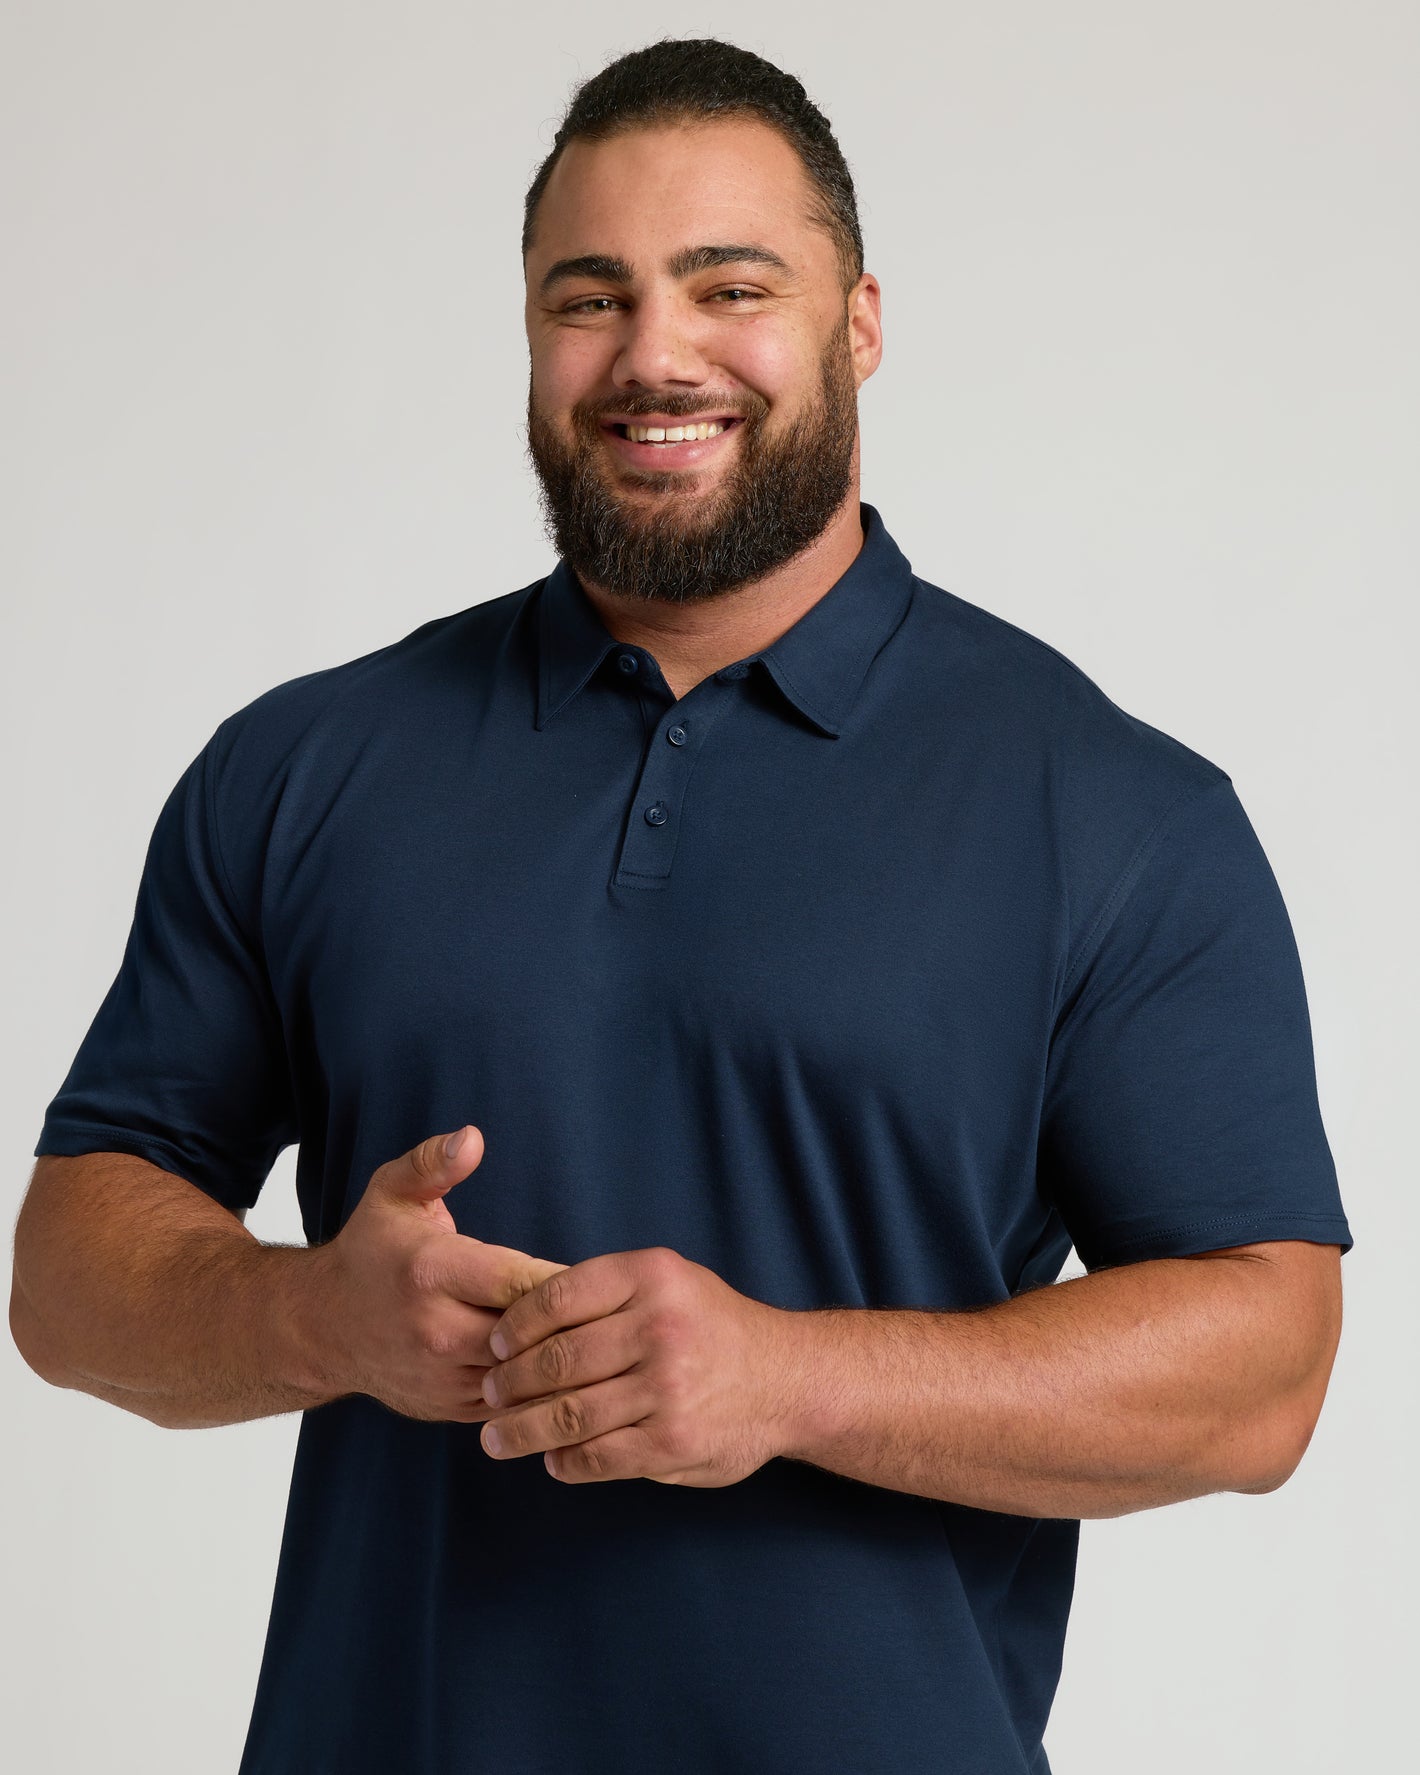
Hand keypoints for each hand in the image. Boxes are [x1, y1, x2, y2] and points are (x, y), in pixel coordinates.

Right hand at [311, 1125, 567, 1423]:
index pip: (520, 1281)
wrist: (323, 1328)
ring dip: (561, 1359)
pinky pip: (514, 1404)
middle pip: (531, 1335)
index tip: (595, 1272)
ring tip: (594, 1337)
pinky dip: (542, 1387)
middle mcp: (436, 1330)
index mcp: (431, 1272)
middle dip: (572, 1323)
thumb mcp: (392, 1192)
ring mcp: (443, 1377)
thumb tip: (473, 1137)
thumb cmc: (371, 1250)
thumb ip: (433, 1162)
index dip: (563, 1279)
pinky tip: (561, 1364)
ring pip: (527, 1377)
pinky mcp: (450, 1408)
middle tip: (608, 1308)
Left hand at [477, 1246, 795, 1486]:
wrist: (786, 1378)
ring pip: (567, 1414)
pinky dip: (565, 1461)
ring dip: (520, 1430)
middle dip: (508, 1382)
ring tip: (497, 1437)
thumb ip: (608, 1295)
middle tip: (489, 1393)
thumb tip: (522, 1321)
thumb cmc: (712, 1326)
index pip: (557, 1297)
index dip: (514, 1325)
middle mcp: (659, 1328)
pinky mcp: (671, 1442)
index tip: (496, 1345)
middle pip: (555, 1360)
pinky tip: (554, 1459)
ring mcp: (666, 1388)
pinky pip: (596, 1456)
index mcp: (650, 1277)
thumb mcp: (670, 1281)